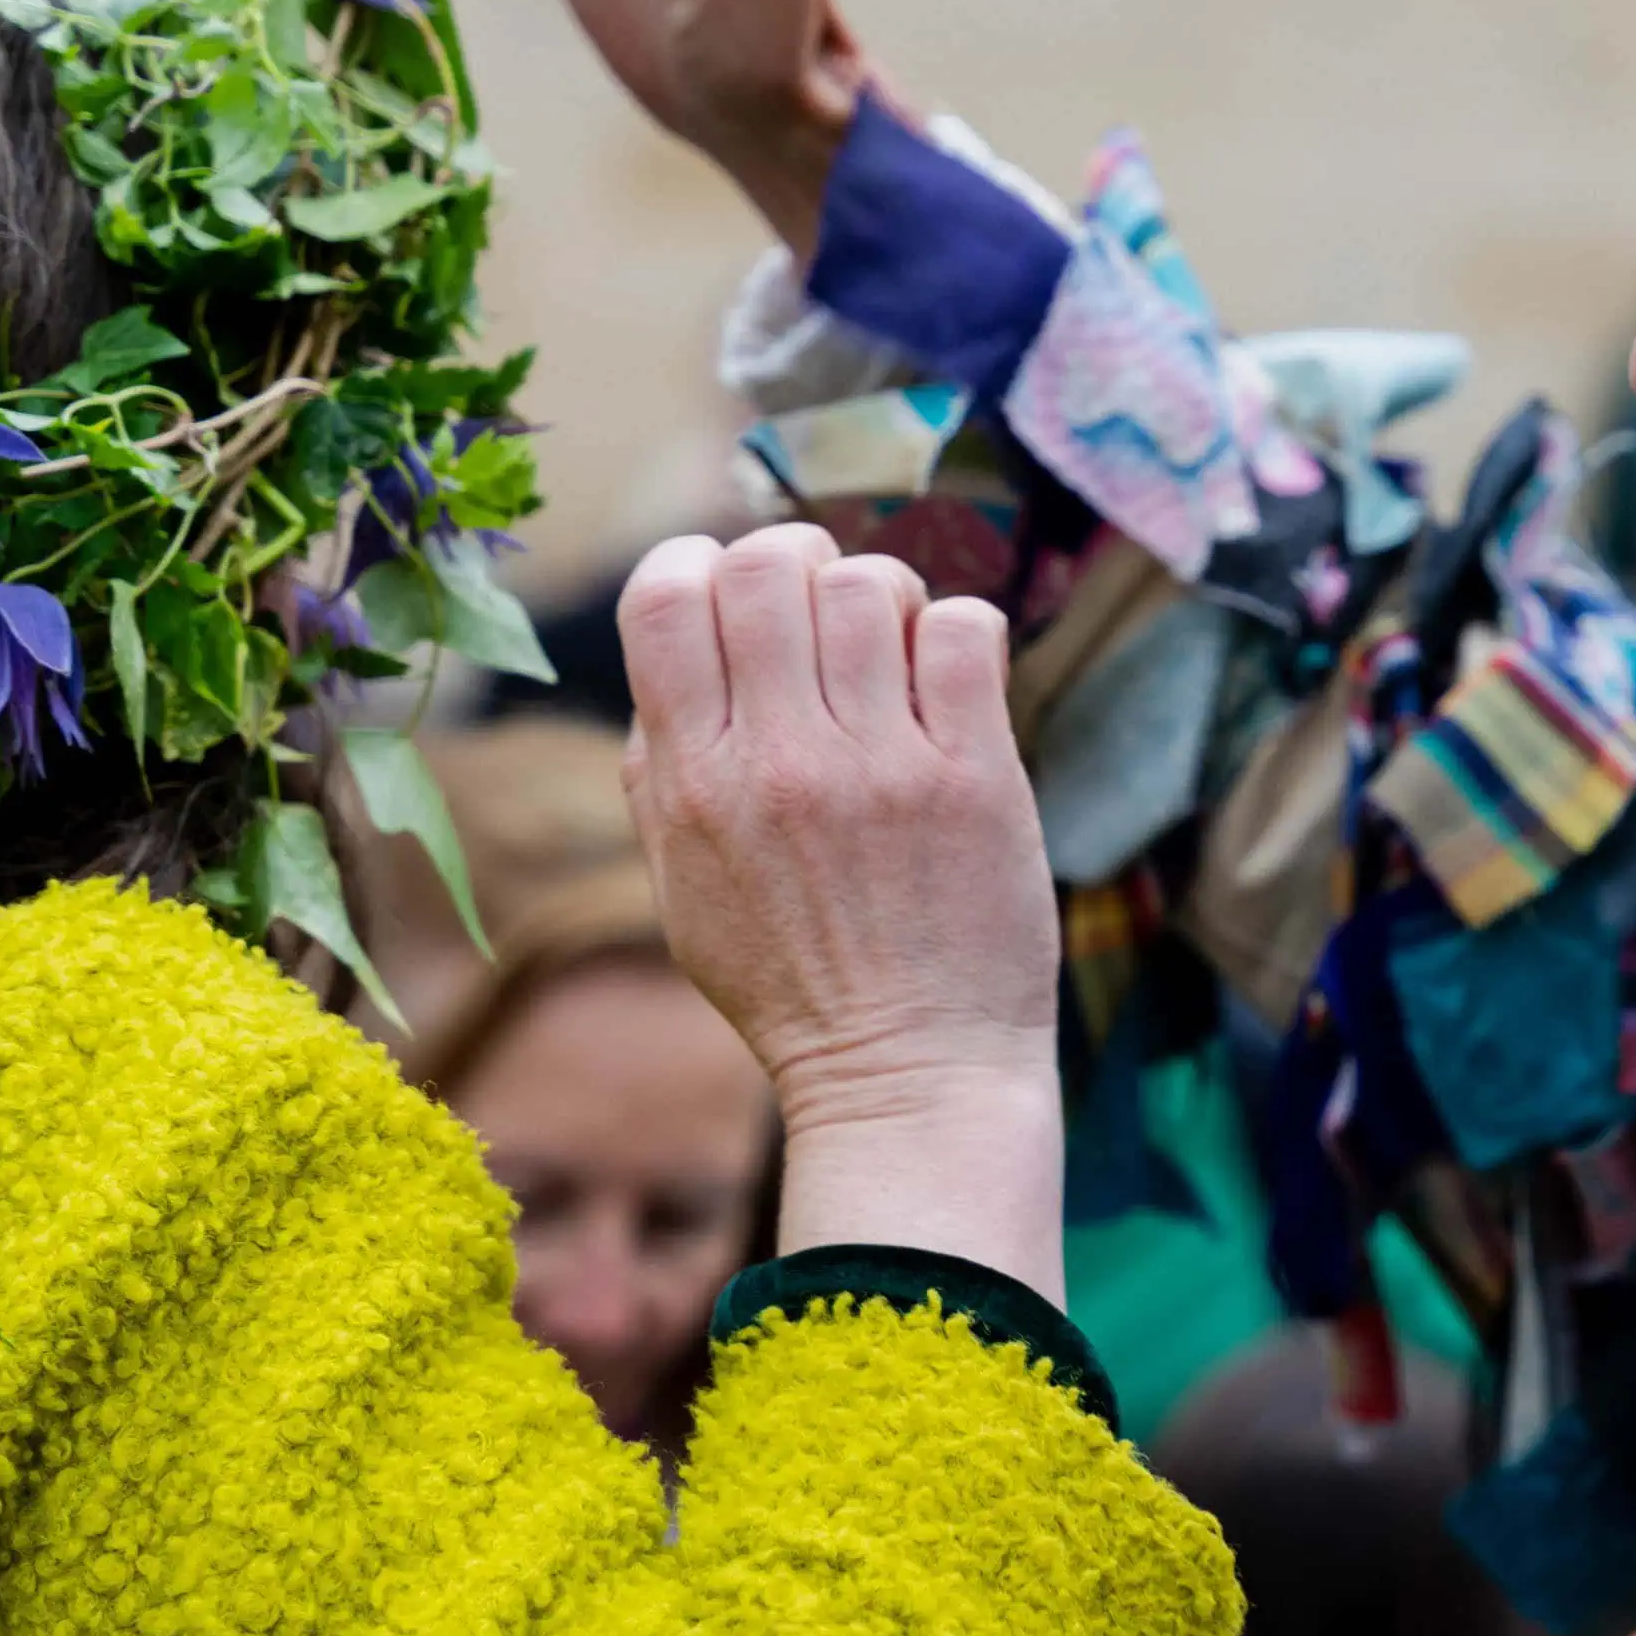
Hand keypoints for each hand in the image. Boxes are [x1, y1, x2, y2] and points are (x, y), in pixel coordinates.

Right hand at [618, 522, 1064, 1295]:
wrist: (909, 1076)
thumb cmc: (793, 982)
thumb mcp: (681, 889)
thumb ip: (660, 770)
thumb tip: (677, 650)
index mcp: (694, 784)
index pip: (664, 596)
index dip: (696, 563)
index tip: (730, 594)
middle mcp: (780, 763)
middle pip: (770, 564)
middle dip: (796, 560)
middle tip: (823, 611)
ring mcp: (882, 767)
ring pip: (873, 583)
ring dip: (885, 597)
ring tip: (894, 656)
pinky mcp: (975, 777)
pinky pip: (967, 629)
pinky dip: (958, 634)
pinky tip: (949, 686)